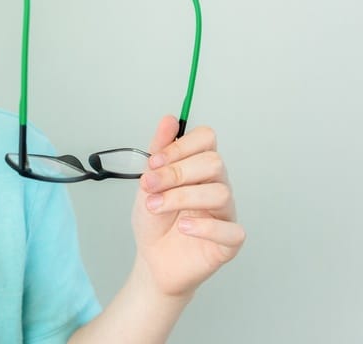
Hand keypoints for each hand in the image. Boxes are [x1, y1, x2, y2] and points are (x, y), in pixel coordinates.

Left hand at [131, 115, 245, 297]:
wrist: (152, 259)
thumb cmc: (154, 222)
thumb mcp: (148, 183)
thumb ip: (159, 151)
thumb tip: (169, 119)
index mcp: (199, 168)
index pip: (206, 139)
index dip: (180, 146)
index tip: (153, 162)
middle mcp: (217, 186)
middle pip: (214, 163)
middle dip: (176, 172)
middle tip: (150, 187)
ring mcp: (226, 213)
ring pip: (220, 193)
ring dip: (180, 198)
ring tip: (156, 207)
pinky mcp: (229, 241)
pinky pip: (230, 229)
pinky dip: (203, 226)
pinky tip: (182, 227)